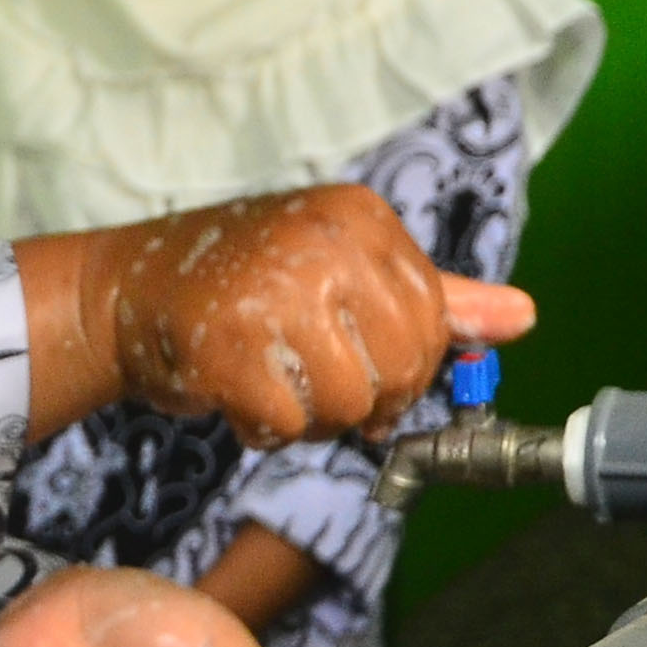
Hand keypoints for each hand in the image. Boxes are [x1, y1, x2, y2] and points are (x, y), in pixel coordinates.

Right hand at [17, 185, 533, 445]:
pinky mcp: (229, 343)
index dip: (404, 367)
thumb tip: (523, 318)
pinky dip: (263, 427)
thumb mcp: (343, 270)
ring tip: (271, 383)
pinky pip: (286, 422)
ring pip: (347, 402)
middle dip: (364, 400)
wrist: (123, 289)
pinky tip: (236, 393)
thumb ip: (437, 297)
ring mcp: (275, 291)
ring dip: (310, 418)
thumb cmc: (239, 283)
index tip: (362, 366)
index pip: (433, 322)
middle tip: (314, 385)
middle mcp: (324, 244)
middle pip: (399, 368)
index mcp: (361, 219)